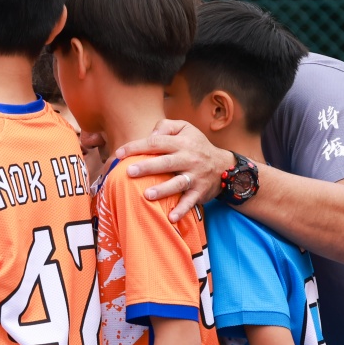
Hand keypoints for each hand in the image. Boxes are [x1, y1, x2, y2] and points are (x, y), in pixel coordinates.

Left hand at [116, 121, 235, 221]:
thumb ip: (166, 126)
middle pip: (166, 162)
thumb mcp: (186, 129)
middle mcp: (188, 159)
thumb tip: (149, 135)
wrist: (224, 166)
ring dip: (163, 190)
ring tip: (147, 195)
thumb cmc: (197, 146)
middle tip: (130, 172)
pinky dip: (182, 210)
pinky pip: (190, 202)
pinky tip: (170, 218)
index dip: (137, 147)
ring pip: (178, 183)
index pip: (157, 142)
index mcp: (181, 143)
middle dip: (148, 167)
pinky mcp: (200, 192)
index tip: (119, 154)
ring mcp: (195, 176)